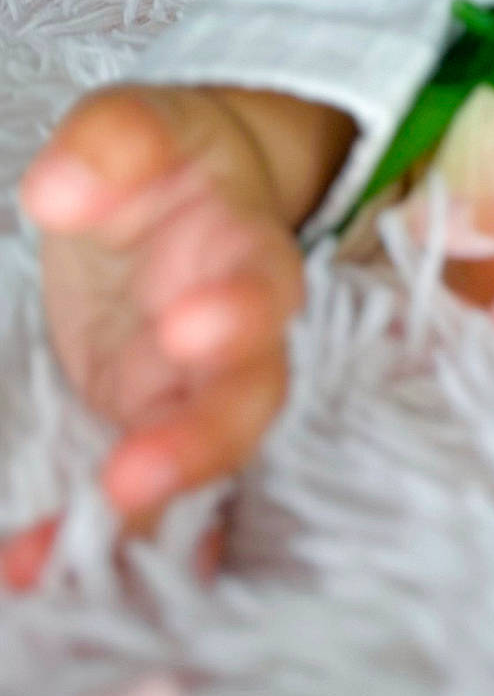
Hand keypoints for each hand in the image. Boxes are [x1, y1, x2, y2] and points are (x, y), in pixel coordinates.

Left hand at [7, 86, 354, 586]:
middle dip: (200, 441)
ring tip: (59, 556)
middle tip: (134, 481)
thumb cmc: (168, 167)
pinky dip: (92, 540)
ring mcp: (196, 394)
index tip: (189, 325)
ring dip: (144, 517)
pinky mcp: (150, 432)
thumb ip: (115, 143)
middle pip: (246, 399)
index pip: (260, 285)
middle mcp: (239, 339)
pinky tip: (30, 568)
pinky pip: (138, 500)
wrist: (185, 201)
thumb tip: (59, 188)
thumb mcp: (142, 126)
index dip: (237, 312)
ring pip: (197, 468)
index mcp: (246, 251)